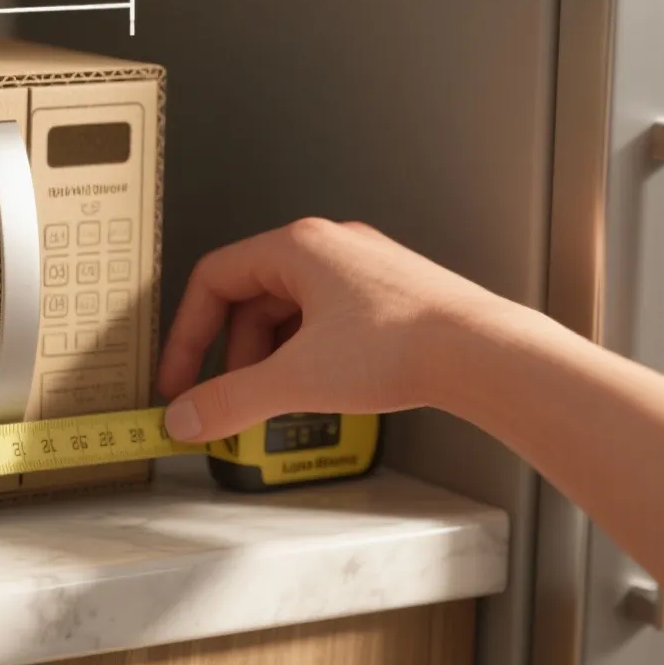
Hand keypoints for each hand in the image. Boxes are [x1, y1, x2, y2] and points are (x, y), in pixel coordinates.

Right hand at [156, 218, 522, 442]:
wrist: (484, 355)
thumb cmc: (406, 345)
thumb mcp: (295, 380)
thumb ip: (229, 401)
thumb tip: (186, 417)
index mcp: (298, 248)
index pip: (213, 279)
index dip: (186, 334)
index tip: (179, 378)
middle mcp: (330, 249)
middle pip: (250, 300)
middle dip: (232, 356)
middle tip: (226, 398)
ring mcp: (363, 272)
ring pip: (289, 314)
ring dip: (270, 359)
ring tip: (275, 399)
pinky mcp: (389, 298)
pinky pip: (324, 323)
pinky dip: (306, 356)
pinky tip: (319, 389)